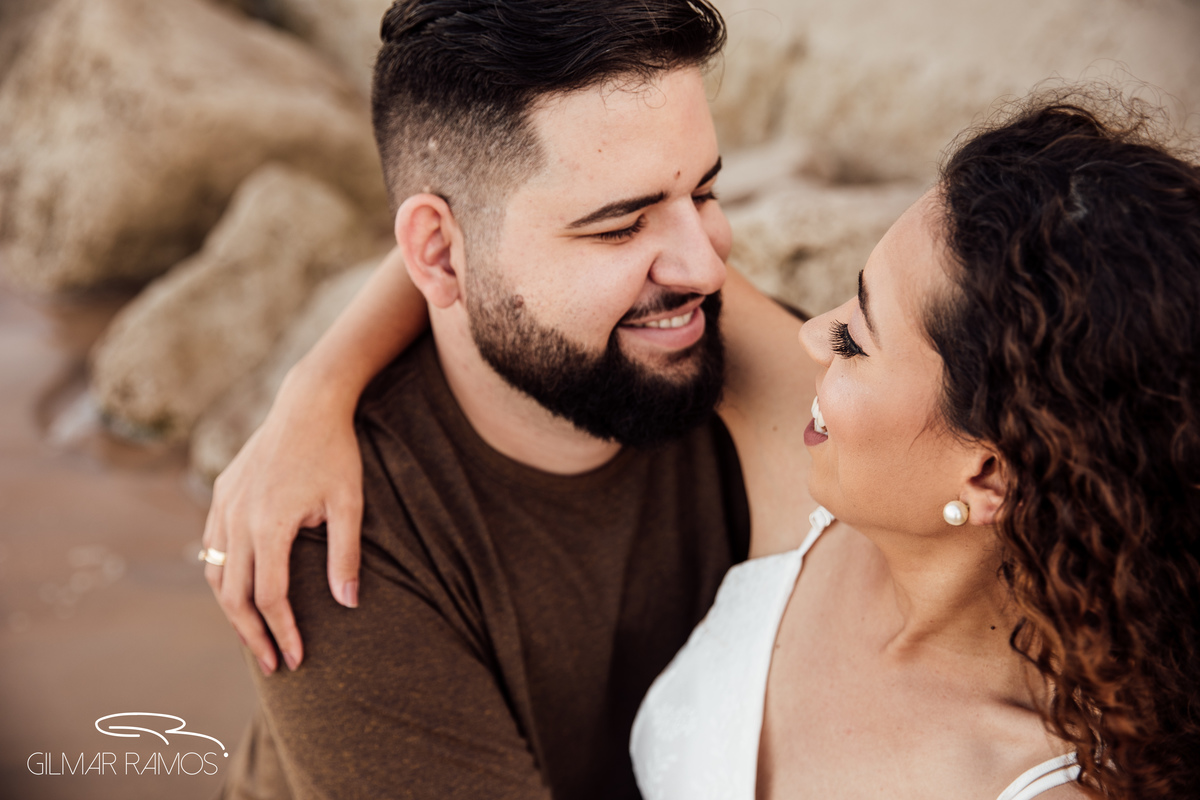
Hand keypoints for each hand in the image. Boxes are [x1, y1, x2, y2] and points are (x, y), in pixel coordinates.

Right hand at [202, 374, 362, 675]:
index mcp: (269, 524)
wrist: (307, 402)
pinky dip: (221, 576)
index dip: (282, 631)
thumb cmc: (336, 452)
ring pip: (215, 573)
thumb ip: (346, 556)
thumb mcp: (350, 503)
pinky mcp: (220, 493)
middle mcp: (237, 518)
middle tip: (271, 664)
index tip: (295, 659)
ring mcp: (223, 504)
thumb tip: (348, 605)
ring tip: (252, 637)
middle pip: (234, 594)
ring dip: (231, 610)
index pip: (269, 596)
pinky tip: (238, 592)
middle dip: (252, 634)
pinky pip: (211, 546)